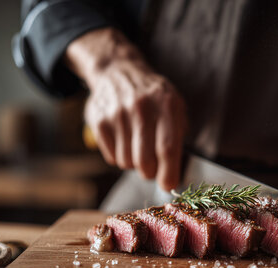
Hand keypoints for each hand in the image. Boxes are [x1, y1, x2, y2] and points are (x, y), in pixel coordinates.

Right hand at [66, 28, 186, 190]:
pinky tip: (123, 140)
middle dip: (150, 172)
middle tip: (152, 167)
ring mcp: (117, 114)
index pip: (167, 147)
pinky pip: (112, 158)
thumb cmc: (154, 97)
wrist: (119, 72)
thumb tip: (176, 173)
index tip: (169, 185)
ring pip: (126, 163)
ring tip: (137, 146)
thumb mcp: (175, 106)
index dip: (168, 172)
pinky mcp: (99, 121)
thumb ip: (178, 136)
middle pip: (144, 161)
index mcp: (166, 104)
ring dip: (134, 163)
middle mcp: (141, 108)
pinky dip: (119, 156)